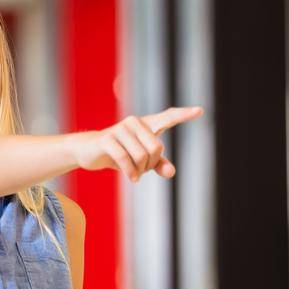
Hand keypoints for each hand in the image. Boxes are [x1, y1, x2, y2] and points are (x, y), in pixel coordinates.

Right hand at [71, 106, 201, 180]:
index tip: (200, 111)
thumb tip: (171, 172)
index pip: (168, 117)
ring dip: (139, 170)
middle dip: (151, 165)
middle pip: (156, 148)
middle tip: (142, 170)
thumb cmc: (119, 153)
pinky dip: (131, 172)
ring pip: (142, 156)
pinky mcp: (108, 139)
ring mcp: (120, 129)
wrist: (89, 151)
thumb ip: (158, 165)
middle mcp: (135, 122)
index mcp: (146, 125)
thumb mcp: (141, 161)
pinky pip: (125, 159)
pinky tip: (132, 178)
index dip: (184, 115)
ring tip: (134, 173)